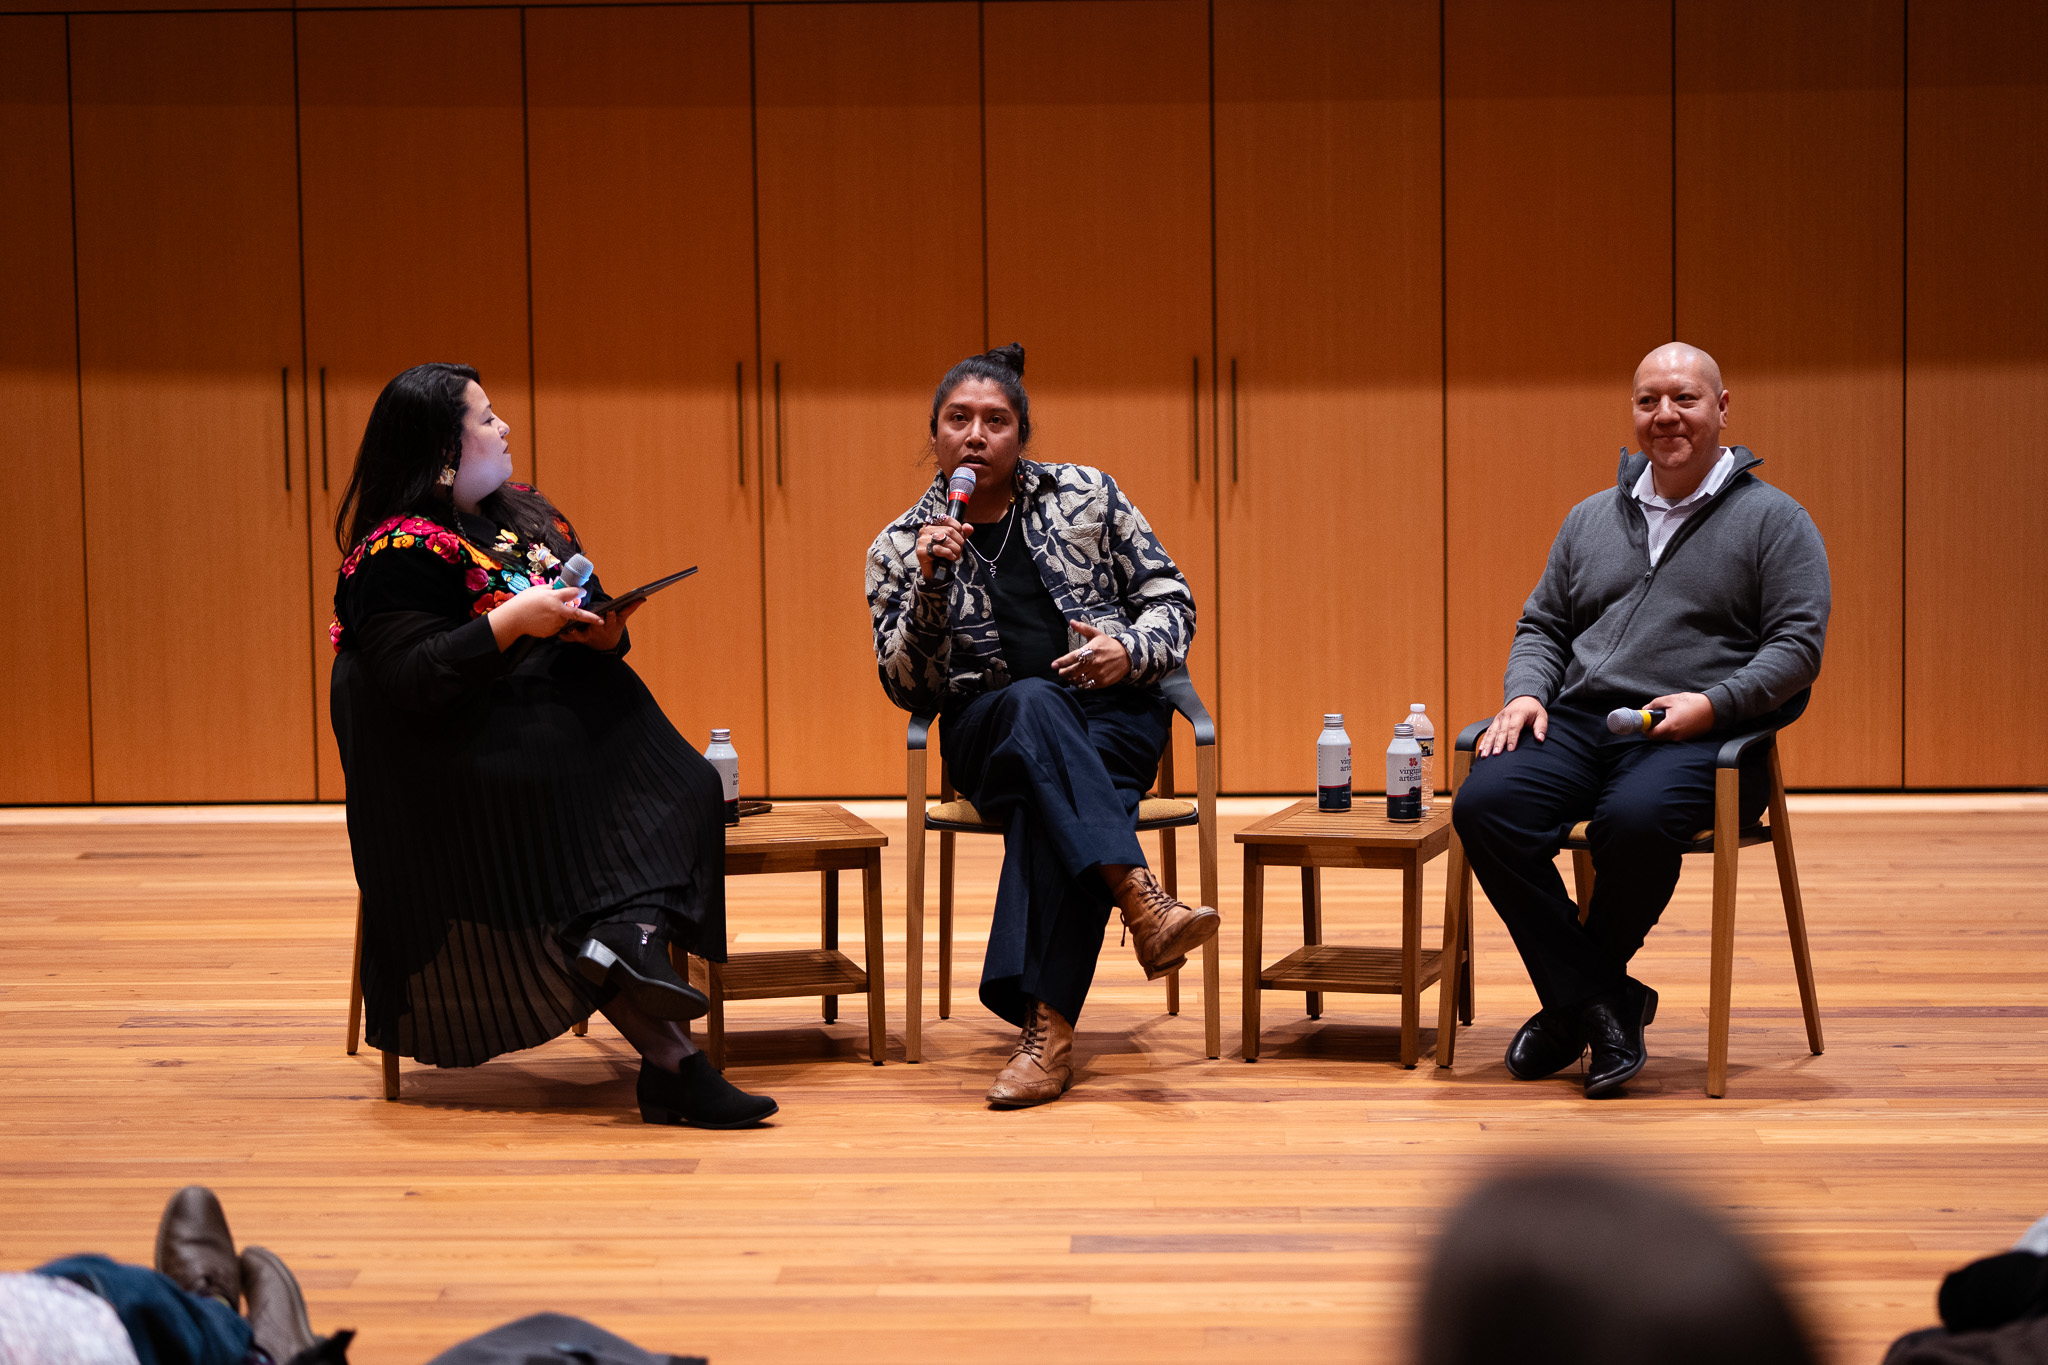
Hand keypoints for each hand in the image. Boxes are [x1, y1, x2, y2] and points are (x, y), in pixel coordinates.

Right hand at [487, 583, 601, 649]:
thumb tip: (559, 586)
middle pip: (577, 613)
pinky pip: (557, 626)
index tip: (582, 592)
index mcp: (554, 597)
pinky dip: (553, 622)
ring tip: (544, 612)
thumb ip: (550, 589)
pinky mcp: (551, 631)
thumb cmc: (523, 602)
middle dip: (591, 617)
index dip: (579, 592)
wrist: (513, 619)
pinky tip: (541, 620)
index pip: (573, 593)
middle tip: (601, 620)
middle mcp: (557, 610)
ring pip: (564, 619)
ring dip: (561, 616)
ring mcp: (555, 622)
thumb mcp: (536, 590)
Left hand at [561, 599, 640, 651]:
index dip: (611, 616)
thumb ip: (630, 608)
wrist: (605, 646)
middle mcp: (599, 630)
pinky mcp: (579, 639)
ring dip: (577, 631)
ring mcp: (589, 635)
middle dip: (594, 621)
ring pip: (582, 634)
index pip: (612, 620)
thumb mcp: (622, 620)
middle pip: (596, 626)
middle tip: (591, 617)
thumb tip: (642, 598)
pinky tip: (560, 633)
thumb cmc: (613, 629)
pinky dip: (566, 636)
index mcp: (609, 625)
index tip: (611, 611)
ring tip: (572, 628)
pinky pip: (572, 638)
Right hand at [916, 515, 967, 581]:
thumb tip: (969, 527)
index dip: (958, 528)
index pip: (947, 519)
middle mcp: (925, 530)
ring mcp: (922, 541)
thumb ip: (962, 533)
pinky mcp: (921, 551)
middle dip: (959, 541)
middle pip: (949, 530)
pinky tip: (950, 557)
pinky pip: (939, 549)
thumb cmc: (943, 555)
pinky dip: (949, 554)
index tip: (961, 537)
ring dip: (955, 548)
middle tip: (960, 549)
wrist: (934, 572)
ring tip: (956, 554)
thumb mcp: (955, 541)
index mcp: (932, 525)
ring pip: (945, 539)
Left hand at [1053, 621, 1129, 690]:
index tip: (1054, 665)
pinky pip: (1086, 686)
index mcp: (1091, 650)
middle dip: (1063, 673)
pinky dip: (1080, 684)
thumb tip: (1071, 621)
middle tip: (1061, 671)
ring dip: (1070, 679)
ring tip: (1069, 676)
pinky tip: (1078, 681)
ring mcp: (1098, 673)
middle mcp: (1094, 663)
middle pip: (1072, 671)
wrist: (1127, 655)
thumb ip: (1083, 628)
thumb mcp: (1096, 634)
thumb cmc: (1108, 644)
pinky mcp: (1102, 682)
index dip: (1061, 662)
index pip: (1072, 658)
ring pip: (1078, 680)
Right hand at [1476, 695, 1548, 757]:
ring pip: (1492, 731)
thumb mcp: (1541, 716)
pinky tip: (1481, 749)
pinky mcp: (1495, 721)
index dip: (1512, 739)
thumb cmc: (1533, 710)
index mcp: (1518, 713)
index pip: (1514, 727)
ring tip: (1485, 754)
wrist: (1524, 699)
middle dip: (1498, 743)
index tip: (1510, 750)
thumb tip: (1540, 739)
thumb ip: (1541, 728)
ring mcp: (1499, 718)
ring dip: (1488, 744)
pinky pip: (1488, 731)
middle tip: (1496, 754)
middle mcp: (1506, 715)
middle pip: (1501, 731)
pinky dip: (1484, 741)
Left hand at [1646, 691, 1714, 739]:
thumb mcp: (1671, 699)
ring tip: (1665, 719)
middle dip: (1652, 730)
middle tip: (1654, 720)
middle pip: (1657, 738)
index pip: (1651, 735)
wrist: (1713, 708)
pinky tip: (1674, 722)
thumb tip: (1645, 709)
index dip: (1645, 729)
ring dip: (1661, 731)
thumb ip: (1655, 704)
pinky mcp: (1688, 738)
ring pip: (1665, 738)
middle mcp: (1675, 735)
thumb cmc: (1692, 703)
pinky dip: (1670, 732)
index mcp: (1670, 726)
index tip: (1646, 722)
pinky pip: (1674, 737)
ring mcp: (1682, 738)